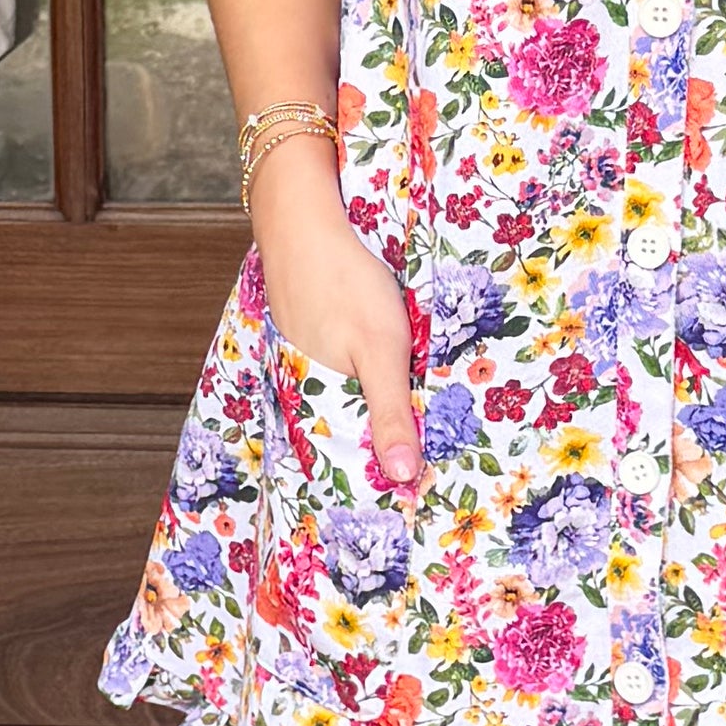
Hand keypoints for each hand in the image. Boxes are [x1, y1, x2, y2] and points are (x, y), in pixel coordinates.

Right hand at [254, 154, 423, 487]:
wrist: (303, 217)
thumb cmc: (345, 283)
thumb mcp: (381, 351)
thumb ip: (391, 413)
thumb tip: (403, 476)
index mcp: (317, 400)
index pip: (345, 459)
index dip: (374, 480)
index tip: (408, 508)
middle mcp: (306, 386)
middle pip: (347, 430)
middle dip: (379, 452)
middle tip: (422, 477)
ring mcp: (308, 358)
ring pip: (346, 397)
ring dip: (374, 412)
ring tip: (415, 434)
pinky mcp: (316, 333)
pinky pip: (343, 368)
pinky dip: (365, 378)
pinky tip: (389, 372)